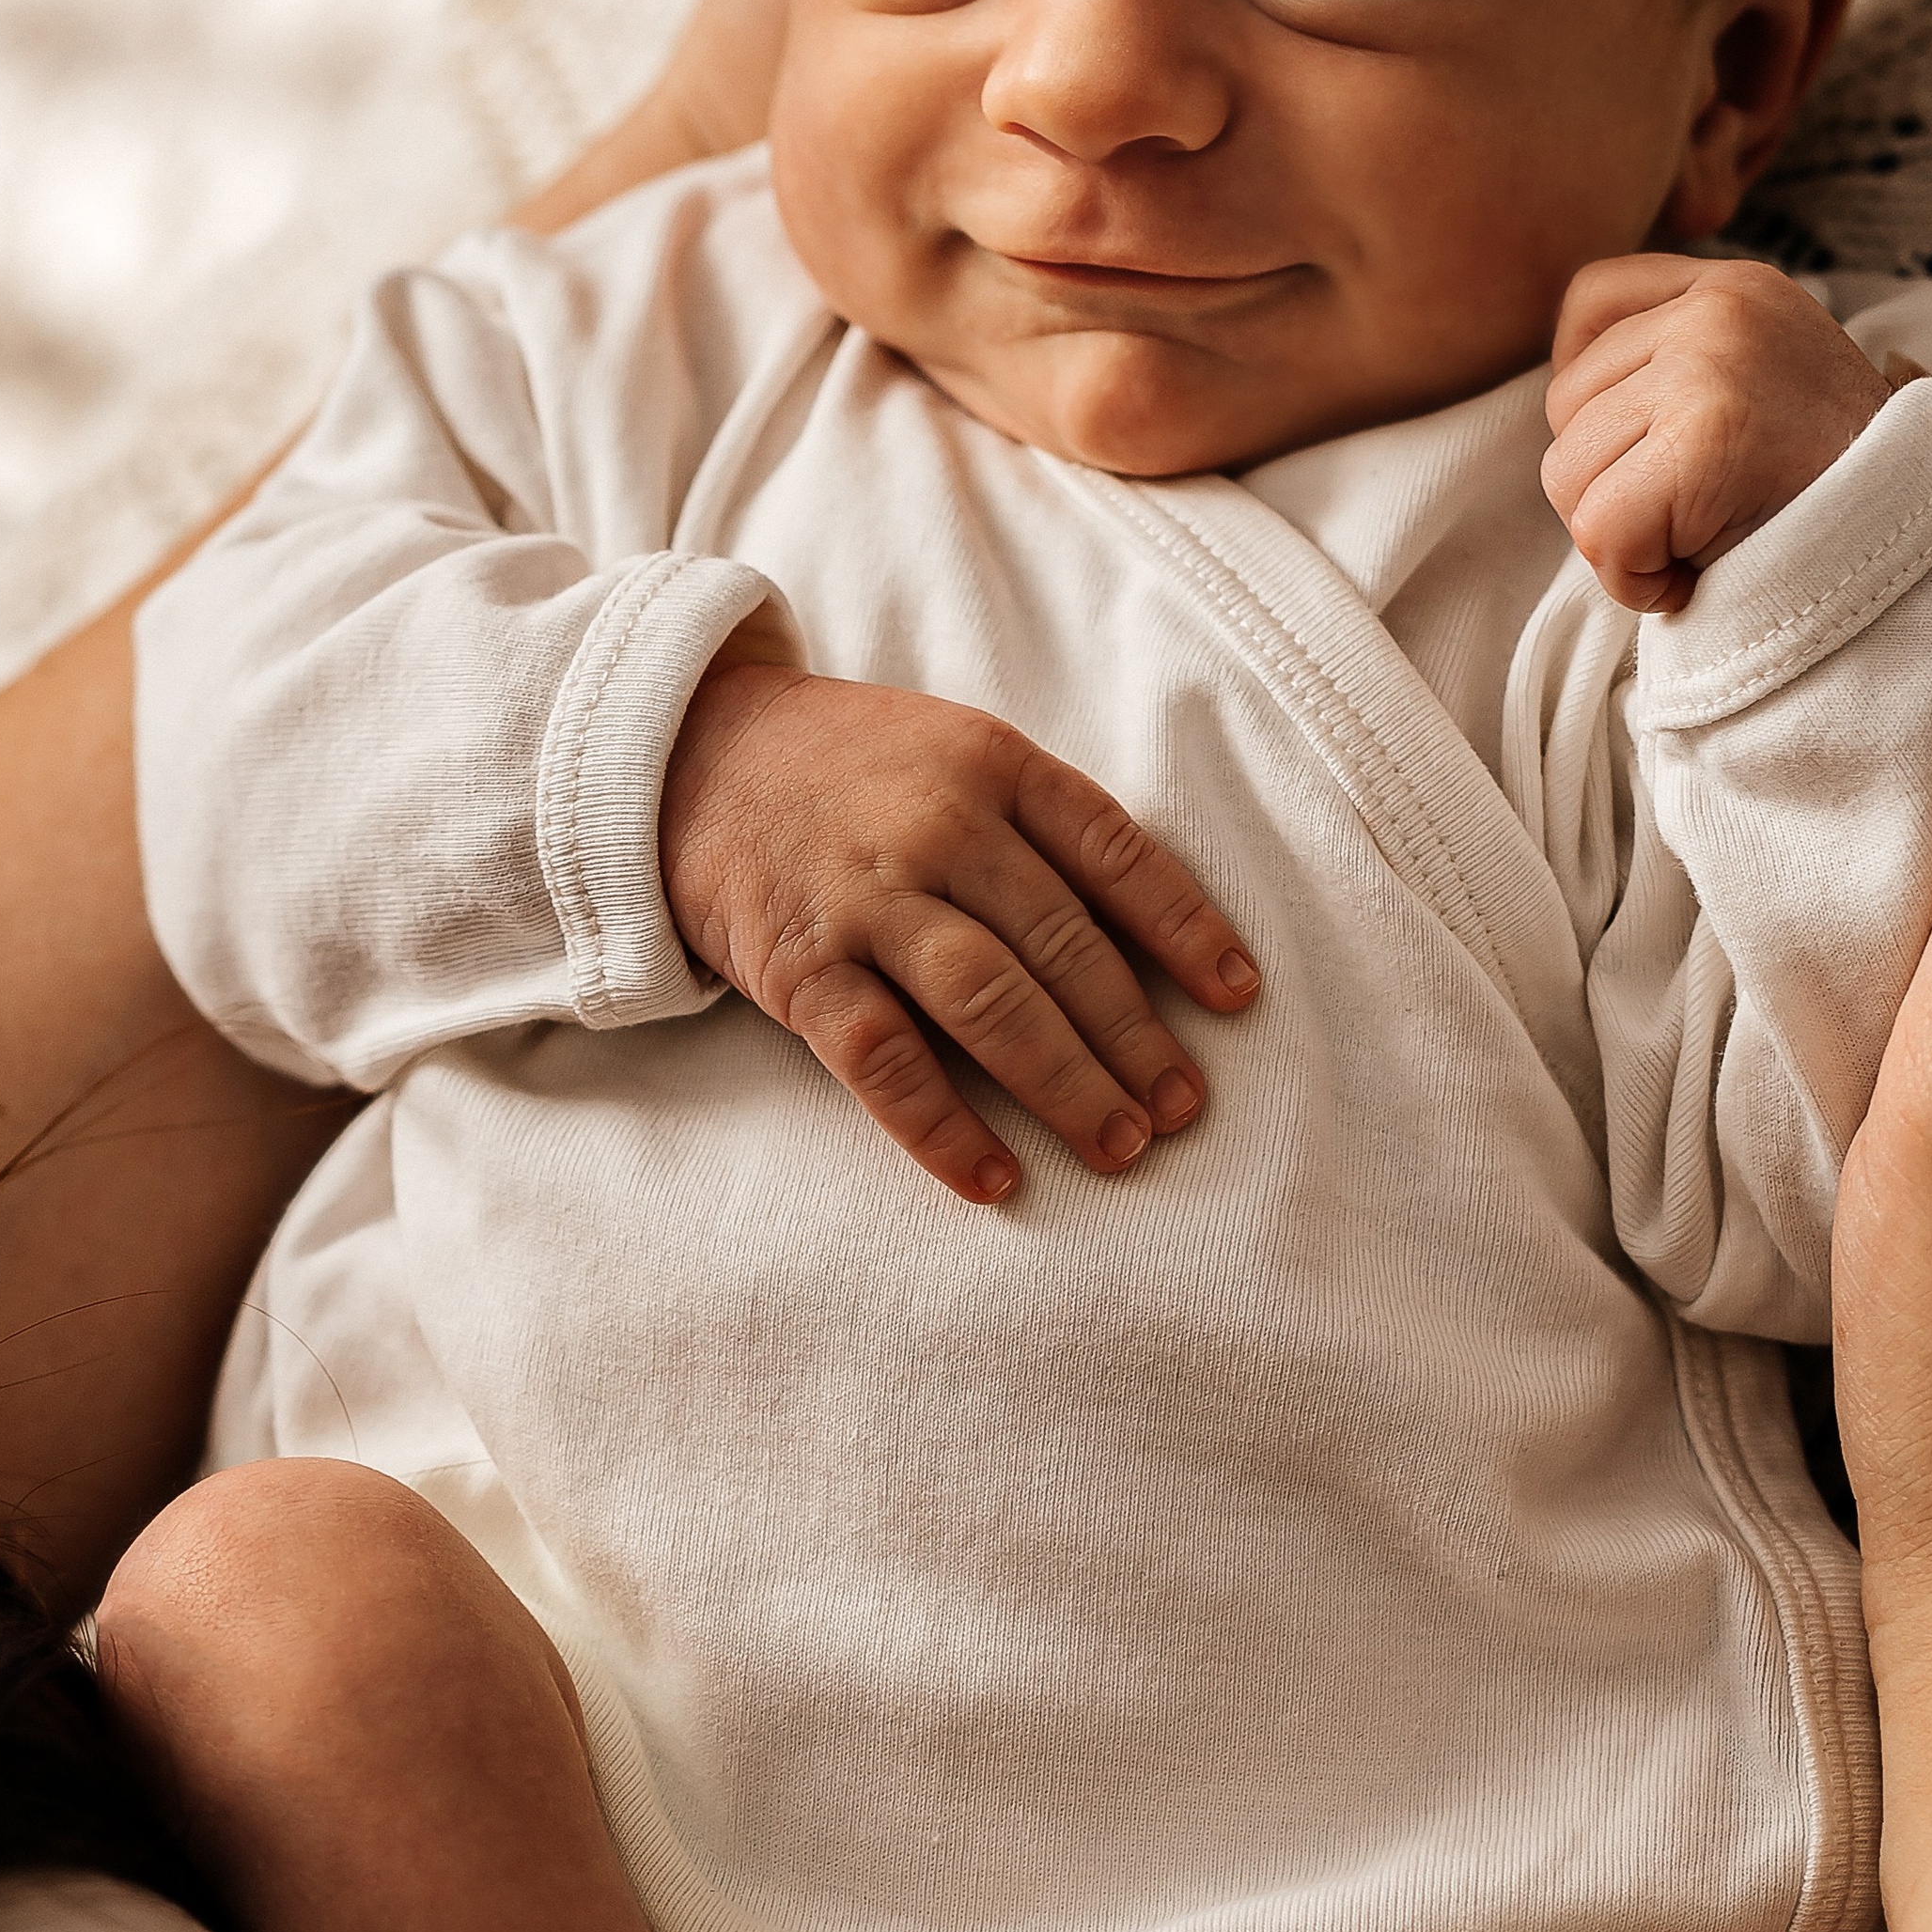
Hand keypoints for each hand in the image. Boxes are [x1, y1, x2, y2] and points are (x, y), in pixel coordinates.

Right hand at [658, 661, 1259, 1201]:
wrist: (693, 753)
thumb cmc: (854, 770)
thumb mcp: (955, 755)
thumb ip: (1039, 828)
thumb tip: (1151, 939)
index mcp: (994, 765)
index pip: (1115, 852)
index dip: (1186, 928)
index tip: (1239, 998)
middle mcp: (939, 826)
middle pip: (1063, 943)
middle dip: (1136, 1036)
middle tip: (1184, 1109)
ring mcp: (867, 898)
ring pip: (990, 1002)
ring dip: (1067, 1082)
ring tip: (1122, 1145)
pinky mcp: (801, 967)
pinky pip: (883, 1060)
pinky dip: (943, 1126)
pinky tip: (996, 1178)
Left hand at [1542, 254, 1894, 613]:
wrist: (1923, 540)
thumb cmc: (1827, 488)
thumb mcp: (1757, 385)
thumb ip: (1674, 367)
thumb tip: (1568, 399)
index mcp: (1734, 286)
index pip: (1590, 298)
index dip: (1590, 390)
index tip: (1642, 446)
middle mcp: (1717, 310)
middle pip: (1565, 405)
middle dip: (1608, 482)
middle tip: (1695, 514)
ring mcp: (1709, 367)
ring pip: (1567, 473)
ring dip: (1621, 538)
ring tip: (1704, 540)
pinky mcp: (1704, 441)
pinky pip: (1599, 528)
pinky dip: (1632, 579)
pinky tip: (1690, 578)